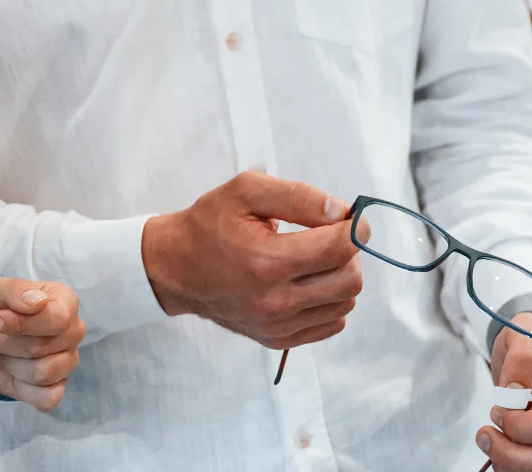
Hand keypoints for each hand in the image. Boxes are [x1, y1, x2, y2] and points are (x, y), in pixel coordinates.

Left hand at [0, 279, 84, 411]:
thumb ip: (15, 291)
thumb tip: (38, 302)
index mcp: (64, 301)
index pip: (58, 318)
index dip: (22, 324)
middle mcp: (71, 331)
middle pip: (42, 347)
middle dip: (3, 344)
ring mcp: (66, 361)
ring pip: (42, 373)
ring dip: (8, 364)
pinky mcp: (55, 388)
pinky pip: (48, 399)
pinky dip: (21, 388)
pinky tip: (9, 372)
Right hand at [141, 170, 362, 349]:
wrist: (177, 268)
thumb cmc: (210, 223)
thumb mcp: (246, 191)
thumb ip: (298, 196)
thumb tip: (341, 212)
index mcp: (267, 261)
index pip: (340, 248)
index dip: (355, 227)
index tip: (349, 217)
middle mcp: (275, 302)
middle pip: (351, 280)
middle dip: (349, 253)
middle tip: (328, 236)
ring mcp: (277, 326)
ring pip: (346, 303)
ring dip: (340, 276)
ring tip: (314, 258)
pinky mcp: (278, 340)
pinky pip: (332, 323)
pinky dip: (330, 300)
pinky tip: (307, 281)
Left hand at [477, 314, 531, 471]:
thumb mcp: (527, 337)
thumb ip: (523, 359)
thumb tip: (515, 393)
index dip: (524, 427)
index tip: (498, 412)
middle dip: (512, 452)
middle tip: (484, 434)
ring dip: (512, 464)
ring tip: (489, 440)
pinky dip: (517, 469)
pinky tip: (502, 450)